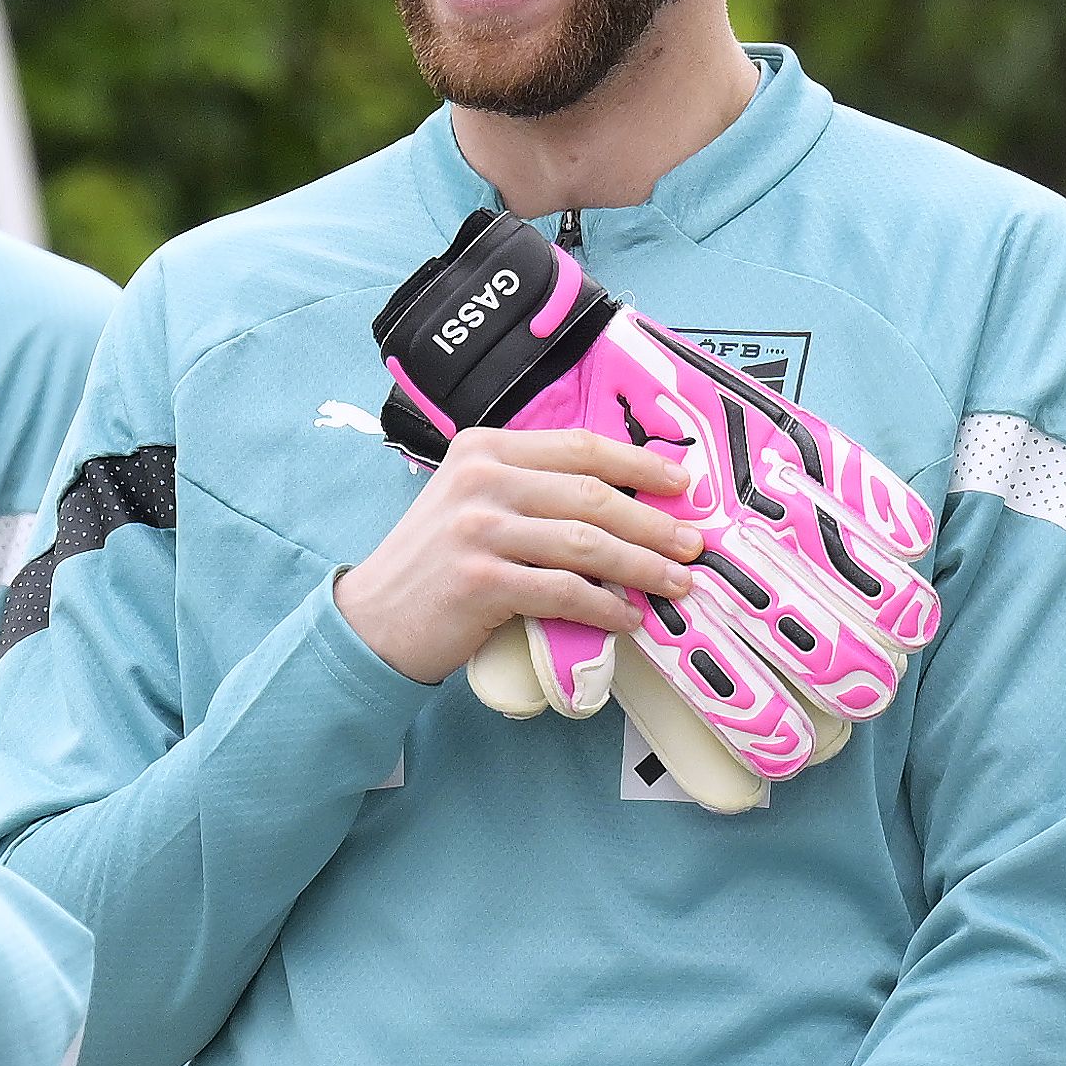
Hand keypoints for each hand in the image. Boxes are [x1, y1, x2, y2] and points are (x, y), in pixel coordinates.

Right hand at [334, 427, 700, 685]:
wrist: (374, 618)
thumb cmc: (435, 564)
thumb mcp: (471, 501)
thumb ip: (528, 488)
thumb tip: (619, 500)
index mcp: (484, 450)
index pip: (579, 446)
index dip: (638, 463)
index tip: (679, 482)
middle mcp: (481, 481)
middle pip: (591, 495)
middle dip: (652, 521)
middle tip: (691, 543)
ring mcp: (478, 529)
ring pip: (586, 544)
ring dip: (641, 567)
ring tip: (675, 584)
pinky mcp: (480, 581)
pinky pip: (564, 592)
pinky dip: (604, 606)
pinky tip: (626, 618)